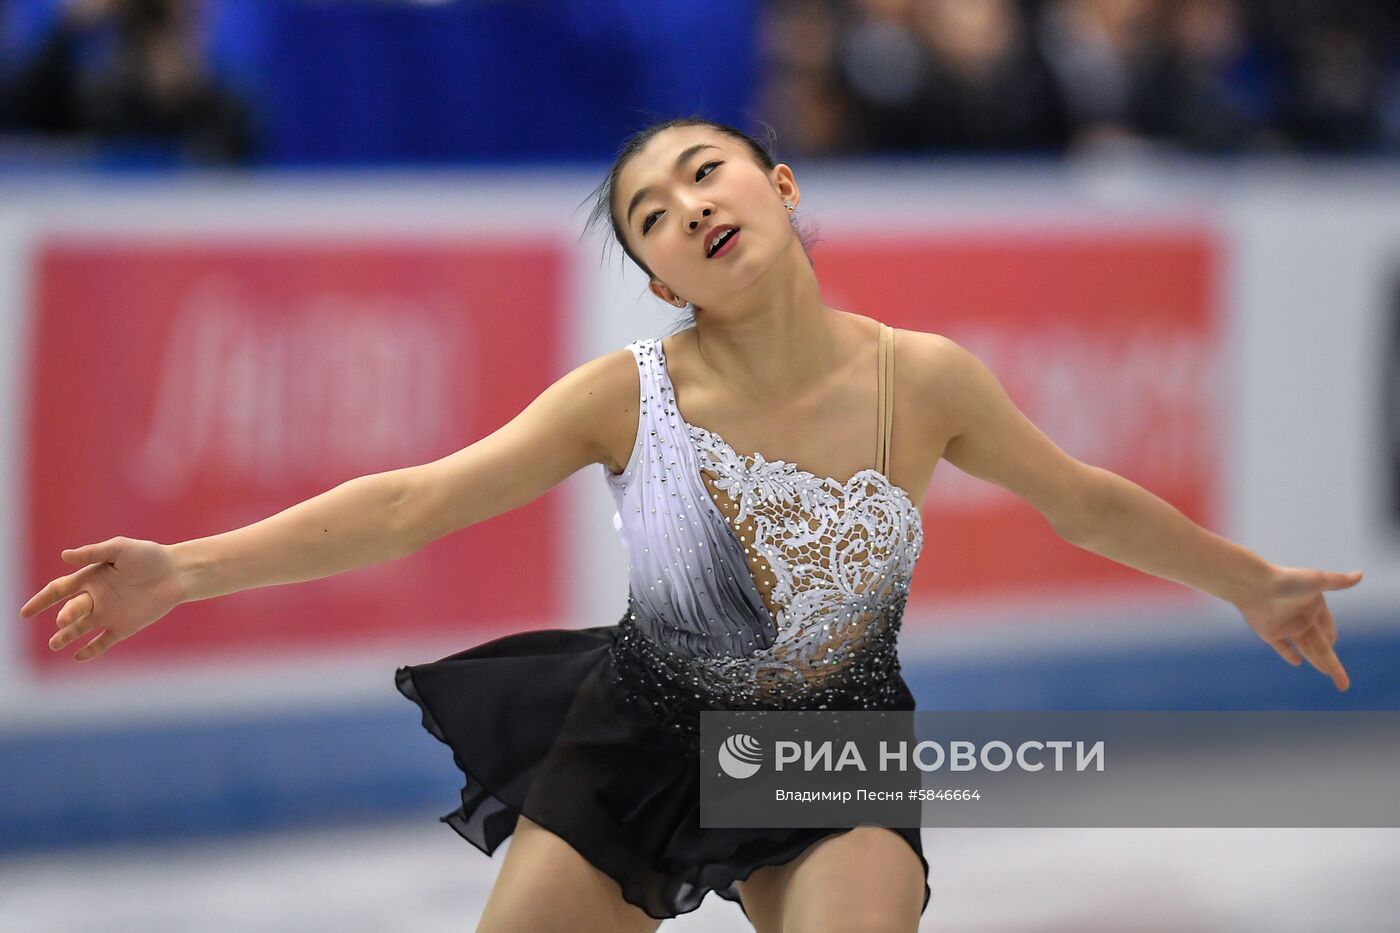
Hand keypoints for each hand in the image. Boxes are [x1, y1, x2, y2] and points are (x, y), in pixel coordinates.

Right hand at [19, 536, 184, 662]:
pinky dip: (90, 650)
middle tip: (64, 621)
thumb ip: (93, 553)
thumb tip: (64, 556)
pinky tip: (78, 657)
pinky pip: (103, 642)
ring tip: (56, 644)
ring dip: (67, 637)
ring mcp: (109, 614)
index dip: (41, 601)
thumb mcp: (119, 549)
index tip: (25, 613)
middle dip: (66, 616)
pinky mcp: (124, 627)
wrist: (177, 572)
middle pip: (72, 610)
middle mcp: (95, 598)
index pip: (58, 591)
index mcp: (90, 579)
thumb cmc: (149, 556)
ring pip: (81, 629)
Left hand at [1233, 565, 1362, 691]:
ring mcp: (1285, 627)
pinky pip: (1282, 648)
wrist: (1253, 586)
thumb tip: (1360, 575)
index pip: (1328, 627)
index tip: (1334, 641)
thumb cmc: (1286, 581)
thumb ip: (1338, 581)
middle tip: (1342, 680)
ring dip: (1316, 661)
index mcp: (1314, 607)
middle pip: (1321, 645)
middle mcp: (1301, 618)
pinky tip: (1297, 662)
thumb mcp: (1316, 580)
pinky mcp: (1269, 633)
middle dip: (1332, 663)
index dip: (1332, 635)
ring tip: (1328, 672)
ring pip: (1305, 649)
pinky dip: (1289, 655)